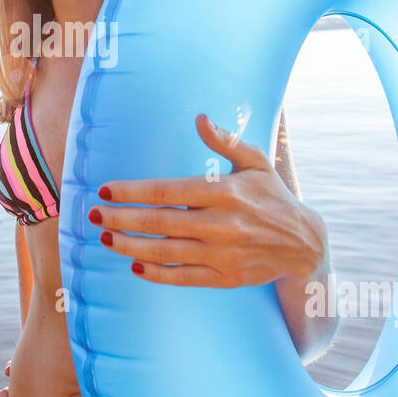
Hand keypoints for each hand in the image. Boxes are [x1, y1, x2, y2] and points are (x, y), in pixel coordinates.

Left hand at [89, 113, 327, 287]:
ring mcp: (222, 254)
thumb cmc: (272, 196)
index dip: (132, 191)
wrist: (303, 243)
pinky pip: (182, 277)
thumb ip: (226, 141)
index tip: (107, 190)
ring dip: (130, 246)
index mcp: (223, 192)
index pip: (166, 191)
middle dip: (120, 219)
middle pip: (158, 222)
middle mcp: (220, 224)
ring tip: (105, 240)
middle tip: (94, 216)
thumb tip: (199, 118)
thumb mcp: (256, 162)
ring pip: (165, 252)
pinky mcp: (224, 278)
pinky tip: (134, 265)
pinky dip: (156, 274)